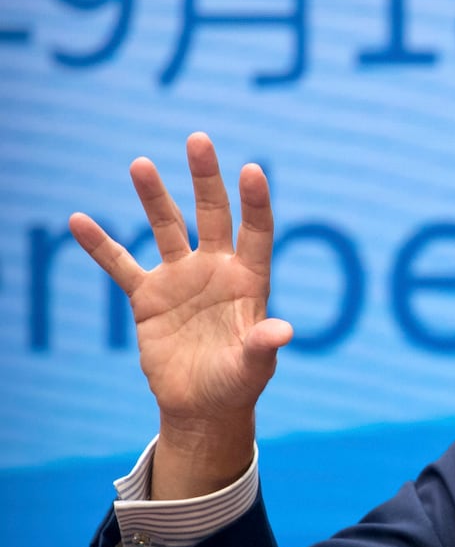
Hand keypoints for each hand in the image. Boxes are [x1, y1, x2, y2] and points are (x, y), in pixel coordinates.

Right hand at [70, 132, 292, 495]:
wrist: (202, 405)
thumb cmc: (237, 385)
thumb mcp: (254, 368)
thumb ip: (263, 346)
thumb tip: (283, 331)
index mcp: (249, 281)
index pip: (256, 232)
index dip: (255, 203)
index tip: (252, 169)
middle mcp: (216, 270)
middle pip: (212, 215)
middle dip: (205, 179)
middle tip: (198, 140)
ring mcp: (180, 279)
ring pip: (166, 228)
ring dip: (153, 197)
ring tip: (141, 164)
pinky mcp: (148, 296)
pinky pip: (120, 264)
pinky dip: (100, 245)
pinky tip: (79, 220)